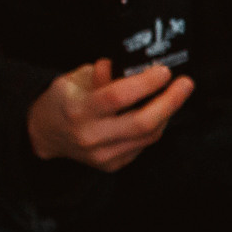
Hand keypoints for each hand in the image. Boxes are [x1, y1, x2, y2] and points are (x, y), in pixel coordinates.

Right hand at [27, 59, 193, 171]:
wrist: (47, 134)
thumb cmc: (65, 99)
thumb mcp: (75, 78)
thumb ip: (104, 74)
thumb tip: (135, 67)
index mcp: (78, 109)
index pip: (117, 96)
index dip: (145, 83)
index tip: (164, 70)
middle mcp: (91, 135)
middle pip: (142, 123)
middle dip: (170, 102)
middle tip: (185, 83)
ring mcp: (103, 154)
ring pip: (148, 136)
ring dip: (168, 113)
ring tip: (176, 93)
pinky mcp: (113, 165)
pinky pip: (144, 144)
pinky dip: (156, 126)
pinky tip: (160, 111)